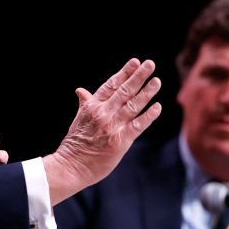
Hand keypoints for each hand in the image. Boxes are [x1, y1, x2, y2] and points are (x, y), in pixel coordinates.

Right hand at [43, 58, 161, 203]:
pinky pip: (137, 125)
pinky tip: (157, 106)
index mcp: (92, 106)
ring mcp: (112, 126)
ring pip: (133, 105)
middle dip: (138, 76)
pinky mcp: (120, 141)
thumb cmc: (75, 144)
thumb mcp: (78, 119)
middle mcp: (103, 113)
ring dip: (146, 92)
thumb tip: (80, 90)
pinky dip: (148, 116)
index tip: (135, 62)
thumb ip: (85, 104)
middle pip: (124, 91)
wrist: (70, 166)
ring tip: (157, 81)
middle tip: (150, 64)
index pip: (111, 85)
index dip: (124, 73)